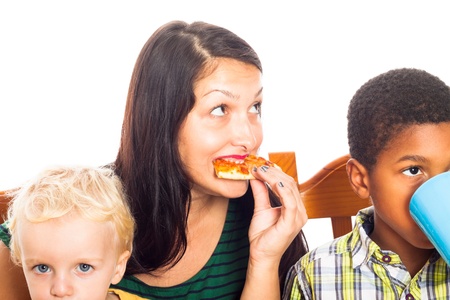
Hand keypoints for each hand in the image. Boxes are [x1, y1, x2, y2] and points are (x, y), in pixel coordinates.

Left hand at [241, 165, 306, 298]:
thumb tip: (255, 176)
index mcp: (295, 207)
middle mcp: (300, 211)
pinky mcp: (292, 222)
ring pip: (290, 189)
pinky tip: (272, 182)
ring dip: (274, 177)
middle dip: (273, 172)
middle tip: (257, 165)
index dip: (274, 172)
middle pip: (290, 183)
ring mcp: (298, 217)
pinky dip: (281, 190)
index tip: (259, 165)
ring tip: (259, 171)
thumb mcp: (260, 208)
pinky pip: (290, 202)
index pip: (288, 183)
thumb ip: (260, 192)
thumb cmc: (263, 235)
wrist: (261, 255)